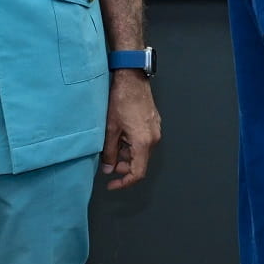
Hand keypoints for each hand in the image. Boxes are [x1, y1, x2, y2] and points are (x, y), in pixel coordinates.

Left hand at [100, 74, 161, 190]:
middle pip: (140, 162)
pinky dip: (132, 144)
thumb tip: (108, 169)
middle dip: (124, 167)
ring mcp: (155, 130)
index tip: (111, 184)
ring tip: (111, 146)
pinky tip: (120, 136)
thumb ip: (110, 152)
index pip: (138, 172)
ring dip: (127, 154)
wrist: (132, 79)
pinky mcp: (153, 123)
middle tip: (107, 164)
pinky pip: (143, 141)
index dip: (124, 182)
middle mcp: (153, 139)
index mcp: (144, 142)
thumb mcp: (110, 129)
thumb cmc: (120, 101)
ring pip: (141, 151)